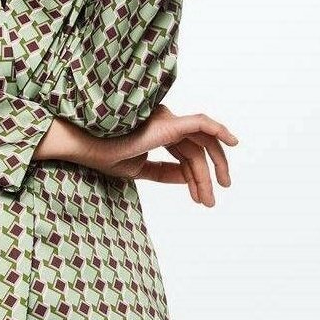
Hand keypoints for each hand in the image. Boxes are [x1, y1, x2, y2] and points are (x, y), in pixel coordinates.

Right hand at [36, 106, 238, 206]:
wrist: (86, 147)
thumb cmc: (104, 155)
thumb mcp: (139, 169)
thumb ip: (164, 172)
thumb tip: (187, 178)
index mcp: (158, 132)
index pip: (186, 153)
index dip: (194, 177)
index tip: (199, 199)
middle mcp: (165, 122)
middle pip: (197, 149)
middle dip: (208, 174)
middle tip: (214, 199)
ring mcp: (167, 119)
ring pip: (200, 145)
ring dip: (211, 170)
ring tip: (215, 193)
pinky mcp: (168, 122)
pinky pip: (202, 123)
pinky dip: (219, 130)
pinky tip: (233, 143)